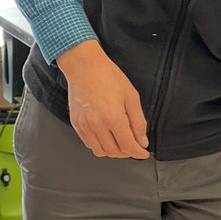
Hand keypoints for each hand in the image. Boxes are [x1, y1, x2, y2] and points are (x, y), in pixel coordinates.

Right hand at [57, 40, 149, 158]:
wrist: (84, 66)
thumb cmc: (109, 76)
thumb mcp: (131, 96)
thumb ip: (138, 122)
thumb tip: (142, 141)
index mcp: (113, 118)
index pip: (128, 146)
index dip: (138, 153)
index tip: (144, 153)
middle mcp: (97, 125)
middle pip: (114, 152)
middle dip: (127, 152)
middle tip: (134, 145)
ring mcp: (84, 125)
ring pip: (100, 151)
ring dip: (113, 151)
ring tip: (121, 142)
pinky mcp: (76, 124)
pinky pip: (89, 143)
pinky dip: (100, 145)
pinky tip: (107, 136)